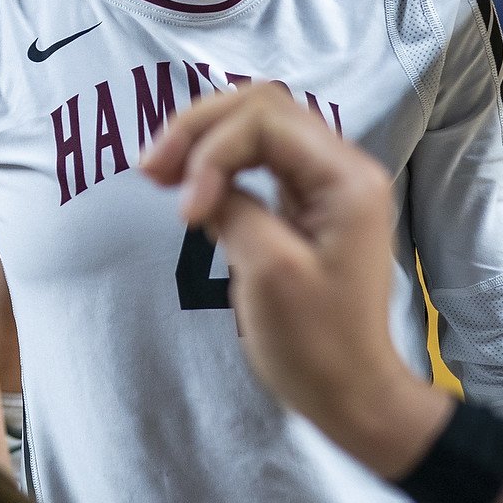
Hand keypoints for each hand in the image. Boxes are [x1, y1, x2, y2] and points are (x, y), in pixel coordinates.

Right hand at [137, 82, 450, 480]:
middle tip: (149, 171)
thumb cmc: (317, 344)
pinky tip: (190, 189)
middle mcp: (343, 167)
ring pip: (256, 127)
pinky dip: (218, 165)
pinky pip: (259, 159)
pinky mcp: (309, 205)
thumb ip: (233, 207)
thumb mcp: (268, 270)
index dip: (211, 150)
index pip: (264, 119)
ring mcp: (327, 184)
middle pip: (260, 107)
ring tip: (158, 173)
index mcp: (345, 178)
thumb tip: (201, 185)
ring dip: (203, 143)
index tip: (186, 212)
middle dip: (199, 130)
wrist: (353, 395)